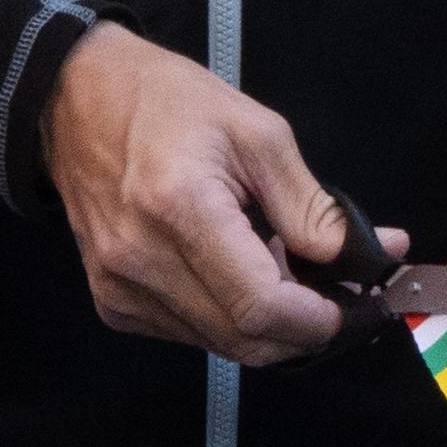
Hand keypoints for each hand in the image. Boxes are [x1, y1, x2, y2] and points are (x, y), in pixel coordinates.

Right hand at [38, 21, 354, 364]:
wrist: (76, 102)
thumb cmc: (168, 102)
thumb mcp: (257, 133)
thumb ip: (312, 206)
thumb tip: (370, 254)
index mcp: (178, 207)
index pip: (260, 305)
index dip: (319, 319)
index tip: (356, 303)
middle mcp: (140, 259)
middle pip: (243, 339)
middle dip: (303, 328)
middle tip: (333, 290)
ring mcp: (119, 287)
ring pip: (220, 345)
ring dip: (267, 324)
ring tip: (280, 268)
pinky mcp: (112, 302)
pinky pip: (190, 334)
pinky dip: (228, 318)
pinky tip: (236, 273)